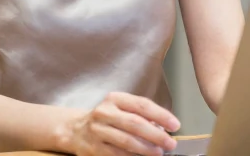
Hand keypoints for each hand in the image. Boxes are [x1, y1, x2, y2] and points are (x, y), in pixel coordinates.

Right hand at [64, 92, 180, 155]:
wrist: (75, 129)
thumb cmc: (106, 119)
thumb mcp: (119, 108)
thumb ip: (139, 115)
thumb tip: (163, 127)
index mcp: (114, 99)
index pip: (141, 105)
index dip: (161, 115)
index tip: (175, 124)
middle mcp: (104, 112)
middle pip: (135, 123)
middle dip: (156, 135)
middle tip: (170, 143)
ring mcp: (97, 131)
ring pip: (126, 141)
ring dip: (146, 149)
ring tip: (159, 153)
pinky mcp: (93, 148)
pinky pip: (117, 154)